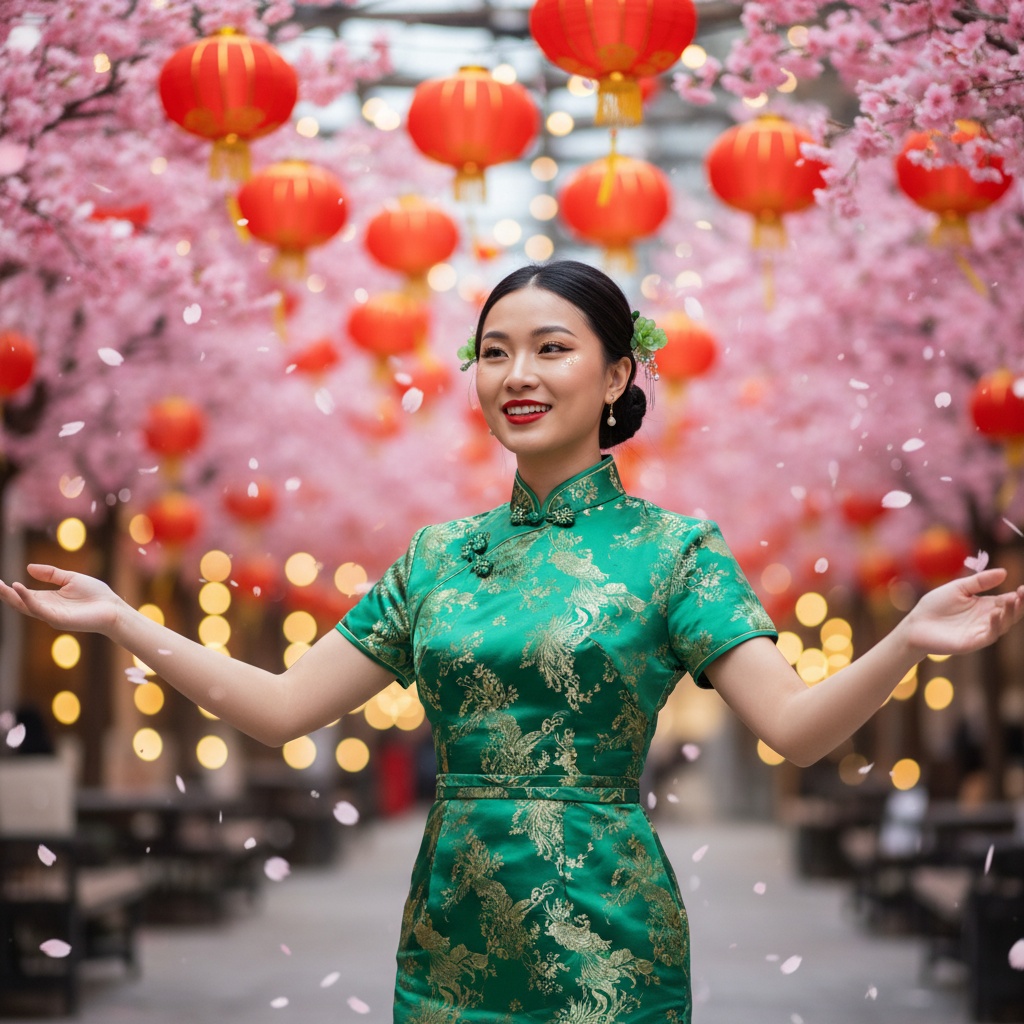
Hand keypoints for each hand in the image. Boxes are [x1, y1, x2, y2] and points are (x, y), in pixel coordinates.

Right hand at [0, 564, 121, 634]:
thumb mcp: (70, 578)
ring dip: (10, 596)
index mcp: (48, 599)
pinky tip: (18, 588)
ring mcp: (51, 615)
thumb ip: (50, 574)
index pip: (23, 594)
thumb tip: (27, 568)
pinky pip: (39, 609)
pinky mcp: (58, 619)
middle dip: (4, 594)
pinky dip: (27, 599)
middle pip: (19, 602)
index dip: (9, 589)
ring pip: (25, 606)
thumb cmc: (96, 595)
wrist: (113, 608)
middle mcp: (46, 609)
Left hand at [901, 568, 1023, 656]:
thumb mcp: (959, 588)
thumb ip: (980, 581)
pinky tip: (995, 613)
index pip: (1008, 600)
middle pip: (1011, 613)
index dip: (1018, 595)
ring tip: (1011, 600)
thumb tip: (1004, 572)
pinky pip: (989, 635)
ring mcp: (981, 631)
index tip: (1023, 587)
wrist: (916, 624)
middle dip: (1020, 604)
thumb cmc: (935, 605)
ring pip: (1004, 624)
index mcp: (985, 605)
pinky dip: (995, 625)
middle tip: (1022, 593)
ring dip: (1010, 613)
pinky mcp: (973, 642)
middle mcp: (987, 619)